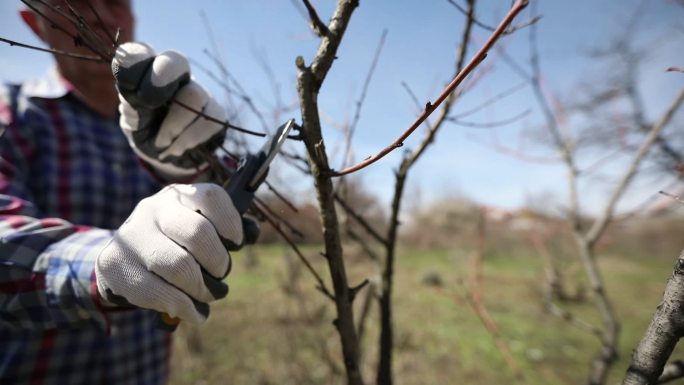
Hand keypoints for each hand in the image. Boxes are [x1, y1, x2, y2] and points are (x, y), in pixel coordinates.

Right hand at [95, 183, 242, 323]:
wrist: (125, 253)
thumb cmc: (175, 241)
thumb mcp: (197, 225)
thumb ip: (224, 229)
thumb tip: (252, 232)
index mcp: (180, 195)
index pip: (211, 197)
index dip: (231, 222)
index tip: (236, 242)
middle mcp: (153, 209)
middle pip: (197, 233)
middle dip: (218, 262)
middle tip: (221, 275)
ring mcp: (131, 236)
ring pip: (177, 266)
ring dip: (200, 289)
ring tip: (208, 296)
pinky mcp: (115, 264)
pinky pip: (155, 292)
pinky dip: (182, 307)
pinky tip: (193, 312)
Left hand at [111, 42, 225, 180]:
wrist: (169, 156)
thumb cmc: (145, 132)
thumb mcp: (132, 122)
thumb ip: (133, 108)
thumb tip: (139, 101)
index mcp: (148, 70)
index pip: (141, 52)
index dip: (134, 63)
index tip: (128, 88)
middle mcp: (175, 75)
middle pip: (176, 61)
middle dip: (160, 81)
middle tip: (148, 105)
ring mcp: (199, 92)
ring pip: (193, 96)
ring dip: (173, 125)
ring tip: (162, 144)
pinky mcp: (216, 113)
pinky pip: (209, 121)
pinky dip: (189, 140)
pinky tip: (178, 149)